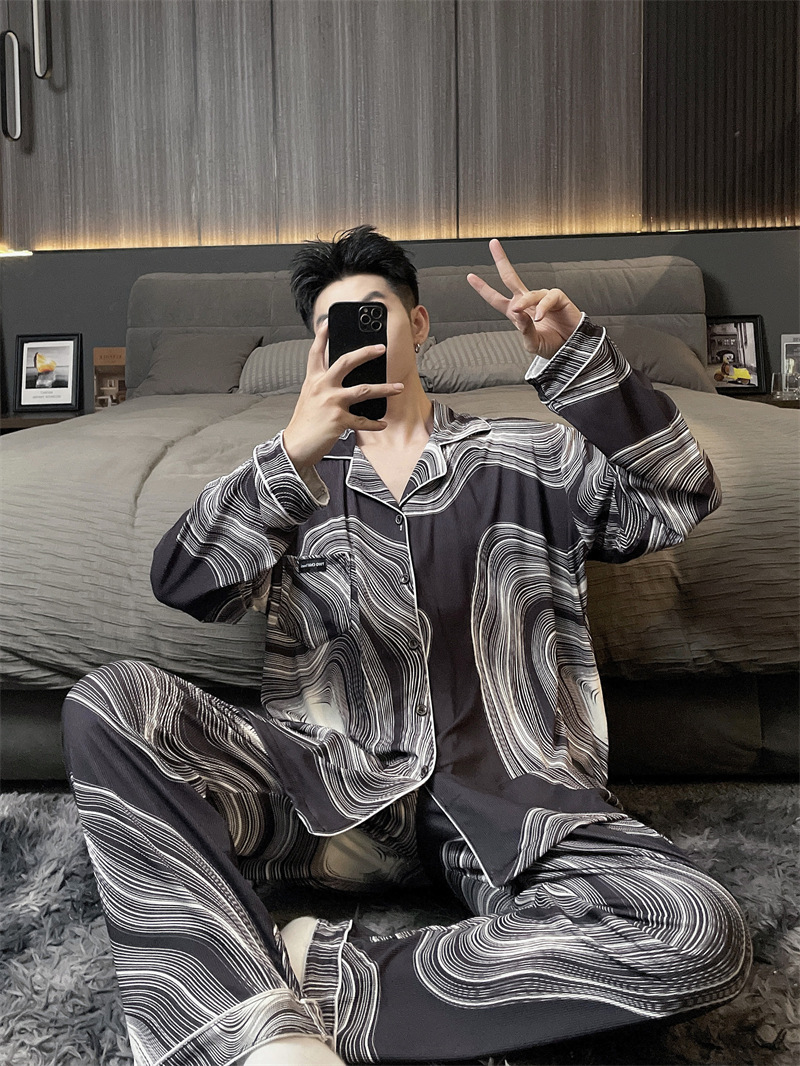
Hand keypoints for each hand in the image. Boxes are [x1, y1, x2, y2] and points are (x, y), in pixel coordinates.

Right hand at [282, 322, 403, 471]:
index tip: (328, 322)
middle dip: (366, 353)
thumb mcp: (309, 398)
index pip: (316, 353)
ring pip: (364, 390)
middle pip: (346, 362)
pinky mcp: (339, 420)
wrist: (295, 445)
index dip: (321, 336)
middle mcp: (322, 387)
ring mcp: (331, 402)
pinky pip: (363, 420)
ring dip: (385, 389)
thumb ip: (323, 386)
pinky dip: (375, 423)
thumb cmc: (304, 423)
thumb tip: (343, 380)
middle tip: (381, 348)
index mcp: (313, 380)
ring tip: (399, 387)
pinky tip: (383, 423)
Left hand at [467, 239, 582, 358]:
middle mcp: (526, 302)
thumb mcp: (532, 343)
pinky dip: (542, 307)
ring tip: (524, 314)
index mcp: (516, 312)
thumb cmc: (551, 346)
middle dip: (501, 260)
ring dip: (524, 304)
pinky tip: (540, 317)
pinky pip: (547, 297)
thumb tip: (518, 312)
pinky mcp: (557, 297)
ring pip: (529, 294)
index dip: (483, 288)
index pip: (495, 298)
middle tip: (493, 244)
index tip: (470, 276)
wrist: (571, 349)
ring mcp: (541, 298)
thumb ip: (524, 330)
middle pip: (510, 277)